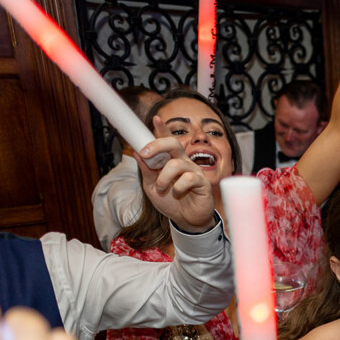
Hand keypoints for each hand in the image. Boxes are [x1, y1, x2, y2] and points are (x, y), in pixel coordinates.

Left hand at [138, 117, 214, 232]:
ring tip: (161, 188)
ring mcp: (194, 171)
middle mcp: (183, 162)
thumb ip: (146, 171)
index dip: (162, 128)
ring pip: (177, 164)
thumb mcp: (151, 187)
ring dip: (164, 177)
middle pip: (173, 144)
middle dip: (157, 145)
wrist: (186, 220)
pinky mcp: (202, 182)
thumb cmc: (171, 202)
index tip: (156, 119)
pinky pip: (189, 178)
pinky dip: (178, 187)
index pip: (166, 140)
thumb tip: (137, 153)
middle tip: (145, 154)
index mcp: (170, 160)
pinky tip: (177, 193)